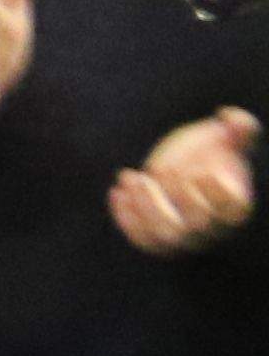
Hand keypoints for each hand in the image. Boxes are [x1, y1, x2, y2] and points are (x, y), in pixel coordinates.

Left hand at [115, 107, 255, 253]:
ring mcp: (184, 237)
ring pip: (165, 236)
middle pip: (196, 225)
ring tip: (129, 176)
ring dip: (144, 207)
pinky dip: (126, 218)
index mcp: (235, 205)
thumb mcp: (225, 137)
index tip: (200, 169)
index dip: (214, 191)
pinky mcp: (158, 239)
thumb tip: (231, 116)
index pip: (229, 209)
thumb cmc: (210, 151)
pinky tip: (117, 192)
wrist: (186, 166)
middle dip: (178, 196)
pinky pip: (142, 239)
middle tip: (160, 167)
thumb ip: (238, 127)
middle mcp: (212, 227)